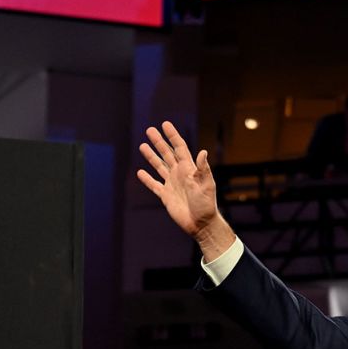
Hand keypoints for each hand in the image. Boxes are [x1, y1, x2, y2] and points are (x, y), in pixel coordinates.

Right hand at [137, 121, 233, 259]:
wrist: (201, 224)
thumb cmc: (207, 204)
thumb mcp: (207, 185)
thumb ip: (203, 169)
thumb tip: (203, 152)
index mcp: (189, 169)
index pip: (179, 148)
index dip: (172, 136)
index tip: (165, 124)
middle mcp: (179, 174)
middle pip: (167, 154)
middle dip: (159, 142)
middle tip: (149, 130)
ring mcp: (172, 184)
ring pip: (159, 166)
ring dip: (151, 156)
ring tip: (142, 145)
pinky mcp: (166, 196)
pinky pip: (154, 185)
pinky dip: (147, 179)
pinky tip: (140, 172)